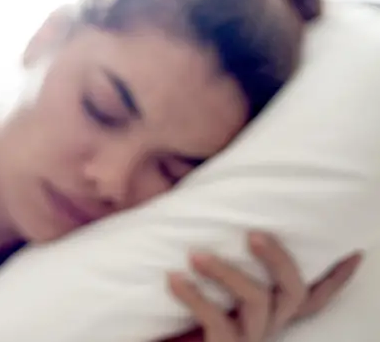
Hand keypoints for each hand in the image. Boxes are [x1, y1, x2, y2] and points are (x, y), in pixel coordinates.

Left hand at [164, 232, 362, 341]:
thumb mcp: (206, 283)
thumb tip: (206, 201)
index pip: (313, 295)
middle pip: (294, 291)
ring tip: (195, 255)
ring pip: (257, 302)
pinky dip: (194, 297)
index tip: (354, 250)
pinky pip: (217, 322)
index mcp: (270, 309)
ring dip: (226, 272)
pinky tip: (174, 278)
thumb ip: (217, 254)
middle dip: (278, 258)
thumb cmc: (182, 312)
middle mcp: (267, 324)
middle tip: (251, 233)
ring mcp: (248, 338)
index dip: (337, 276)